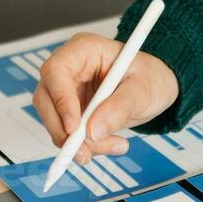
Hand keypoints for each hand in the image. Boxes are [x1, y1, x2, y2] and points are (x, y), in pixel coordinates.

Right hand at [34, 32, 178, 161]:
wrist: (156, 89)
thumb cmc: (151, 78)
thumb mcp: (144, 90)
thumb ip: (119, 108)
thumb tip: (94, 130)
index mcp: (85, 50)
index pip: (57, 71)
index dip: (60, 100)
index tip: (74, 128)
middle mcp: (70, 69)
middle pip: (46, 99)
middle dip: (62, 131)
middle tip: (83, 152)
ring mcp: (68, 91)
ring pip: (54, 121)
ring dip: (78, 143)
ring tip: (114, 145)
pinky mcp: (71, 112)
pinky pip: (67, 133)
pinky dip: (86, 146)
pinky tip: (110, 144)